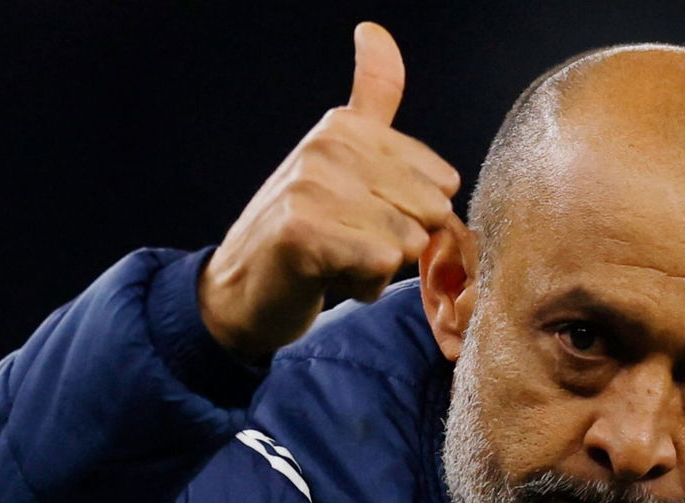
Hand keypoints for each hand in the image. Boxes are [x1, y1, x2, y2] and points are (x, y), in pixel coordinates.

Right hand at [199, 22, 462, 358]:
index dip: (415, 216)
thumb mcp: (343, 156)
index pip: (442, 181)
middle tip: (350, 243)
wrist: (242, 289)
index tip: (366, 217)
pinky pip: (379, 265)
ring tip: (337, 259)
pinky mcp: (302, 233)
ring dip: (381, 268)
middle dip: (402, 243)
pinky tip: (328, 277)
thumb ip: (371, 97)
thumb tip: (374, 30)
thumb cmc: (306, 231)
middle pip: (431, 211)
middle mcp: (327, 145)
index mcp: (345, 125)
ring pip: (408, 241)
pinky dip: (363, 285)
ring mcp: (311, 186)